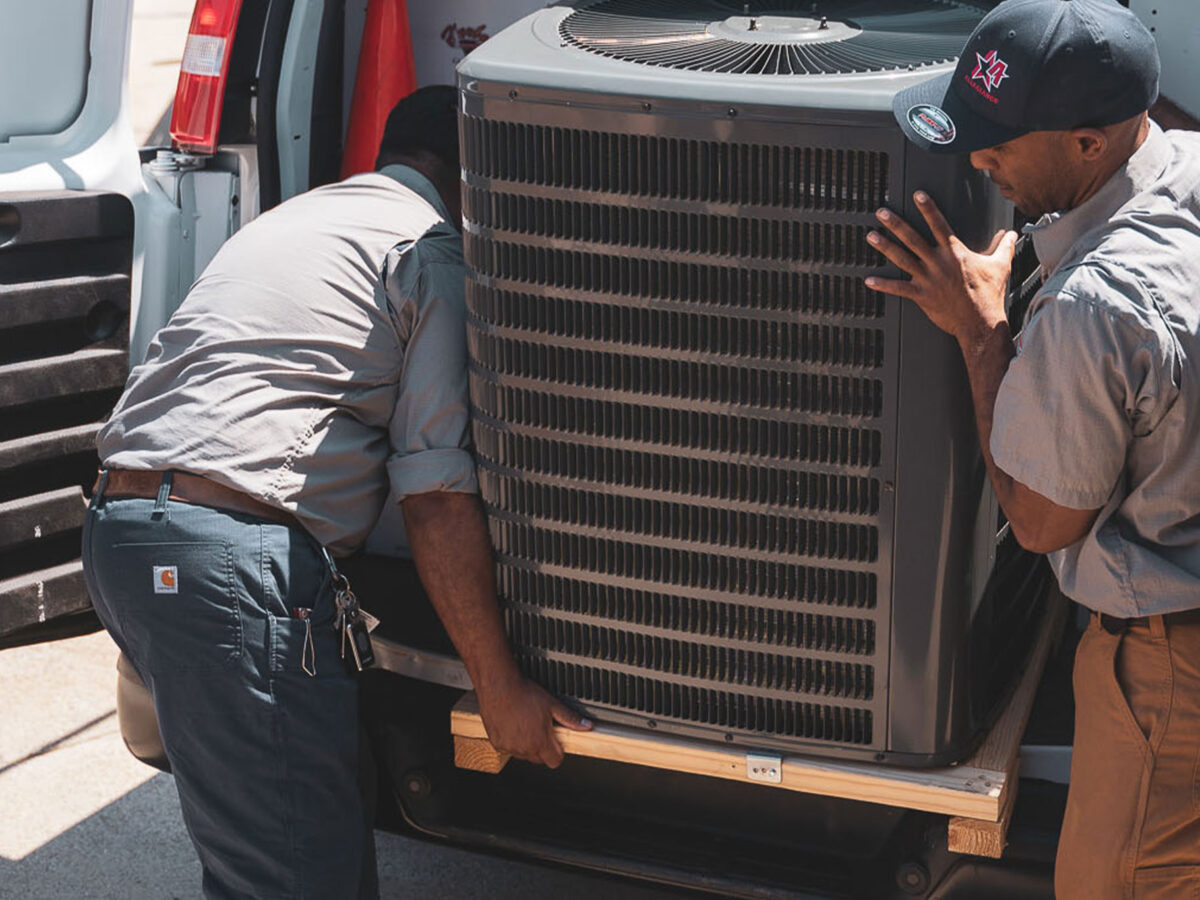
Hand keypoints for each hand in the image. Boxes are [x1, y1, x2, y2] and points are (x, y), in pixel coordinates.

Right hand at [475, 674, 592, 767]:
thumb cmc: (523, 694)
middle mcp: (524, 748)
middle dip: (542, 748)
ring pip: (524, 755)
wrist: (499, 686)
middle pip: (539, 759)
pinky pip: (508, 749)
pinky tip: (513, 726)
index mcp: (540, 741)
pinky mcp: (497, 743)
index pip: (554, 761)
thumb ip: (570, 719)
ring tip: (526, 725)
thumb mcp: (552, 705)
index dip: (557, 752)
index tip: (556, 742)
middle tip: (540, 729)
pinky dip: (512, 742)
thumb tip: (586, 725)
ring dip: (527, 745)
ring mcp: (509, 747)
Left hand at [864, 191, 1016, 345]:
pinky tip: (869, 280)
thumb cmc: (990, 295)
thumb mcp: (1001, 265)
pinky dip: (883, 285)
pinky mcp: (922, 296)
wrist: (981, 322)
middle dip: (896, 223)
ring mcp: (928, 279)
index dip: (928, 208)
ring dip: (885, 247)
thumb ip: (1004, 246)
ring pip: (902, 259)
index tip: (917, 195)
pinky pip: (899, 289)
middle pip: (913, 238)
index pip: (939, 224)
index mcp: (955, 253)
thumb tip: (1012, 233)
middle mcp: (939, 263)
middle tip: (881, 212)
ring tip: (871, 236)